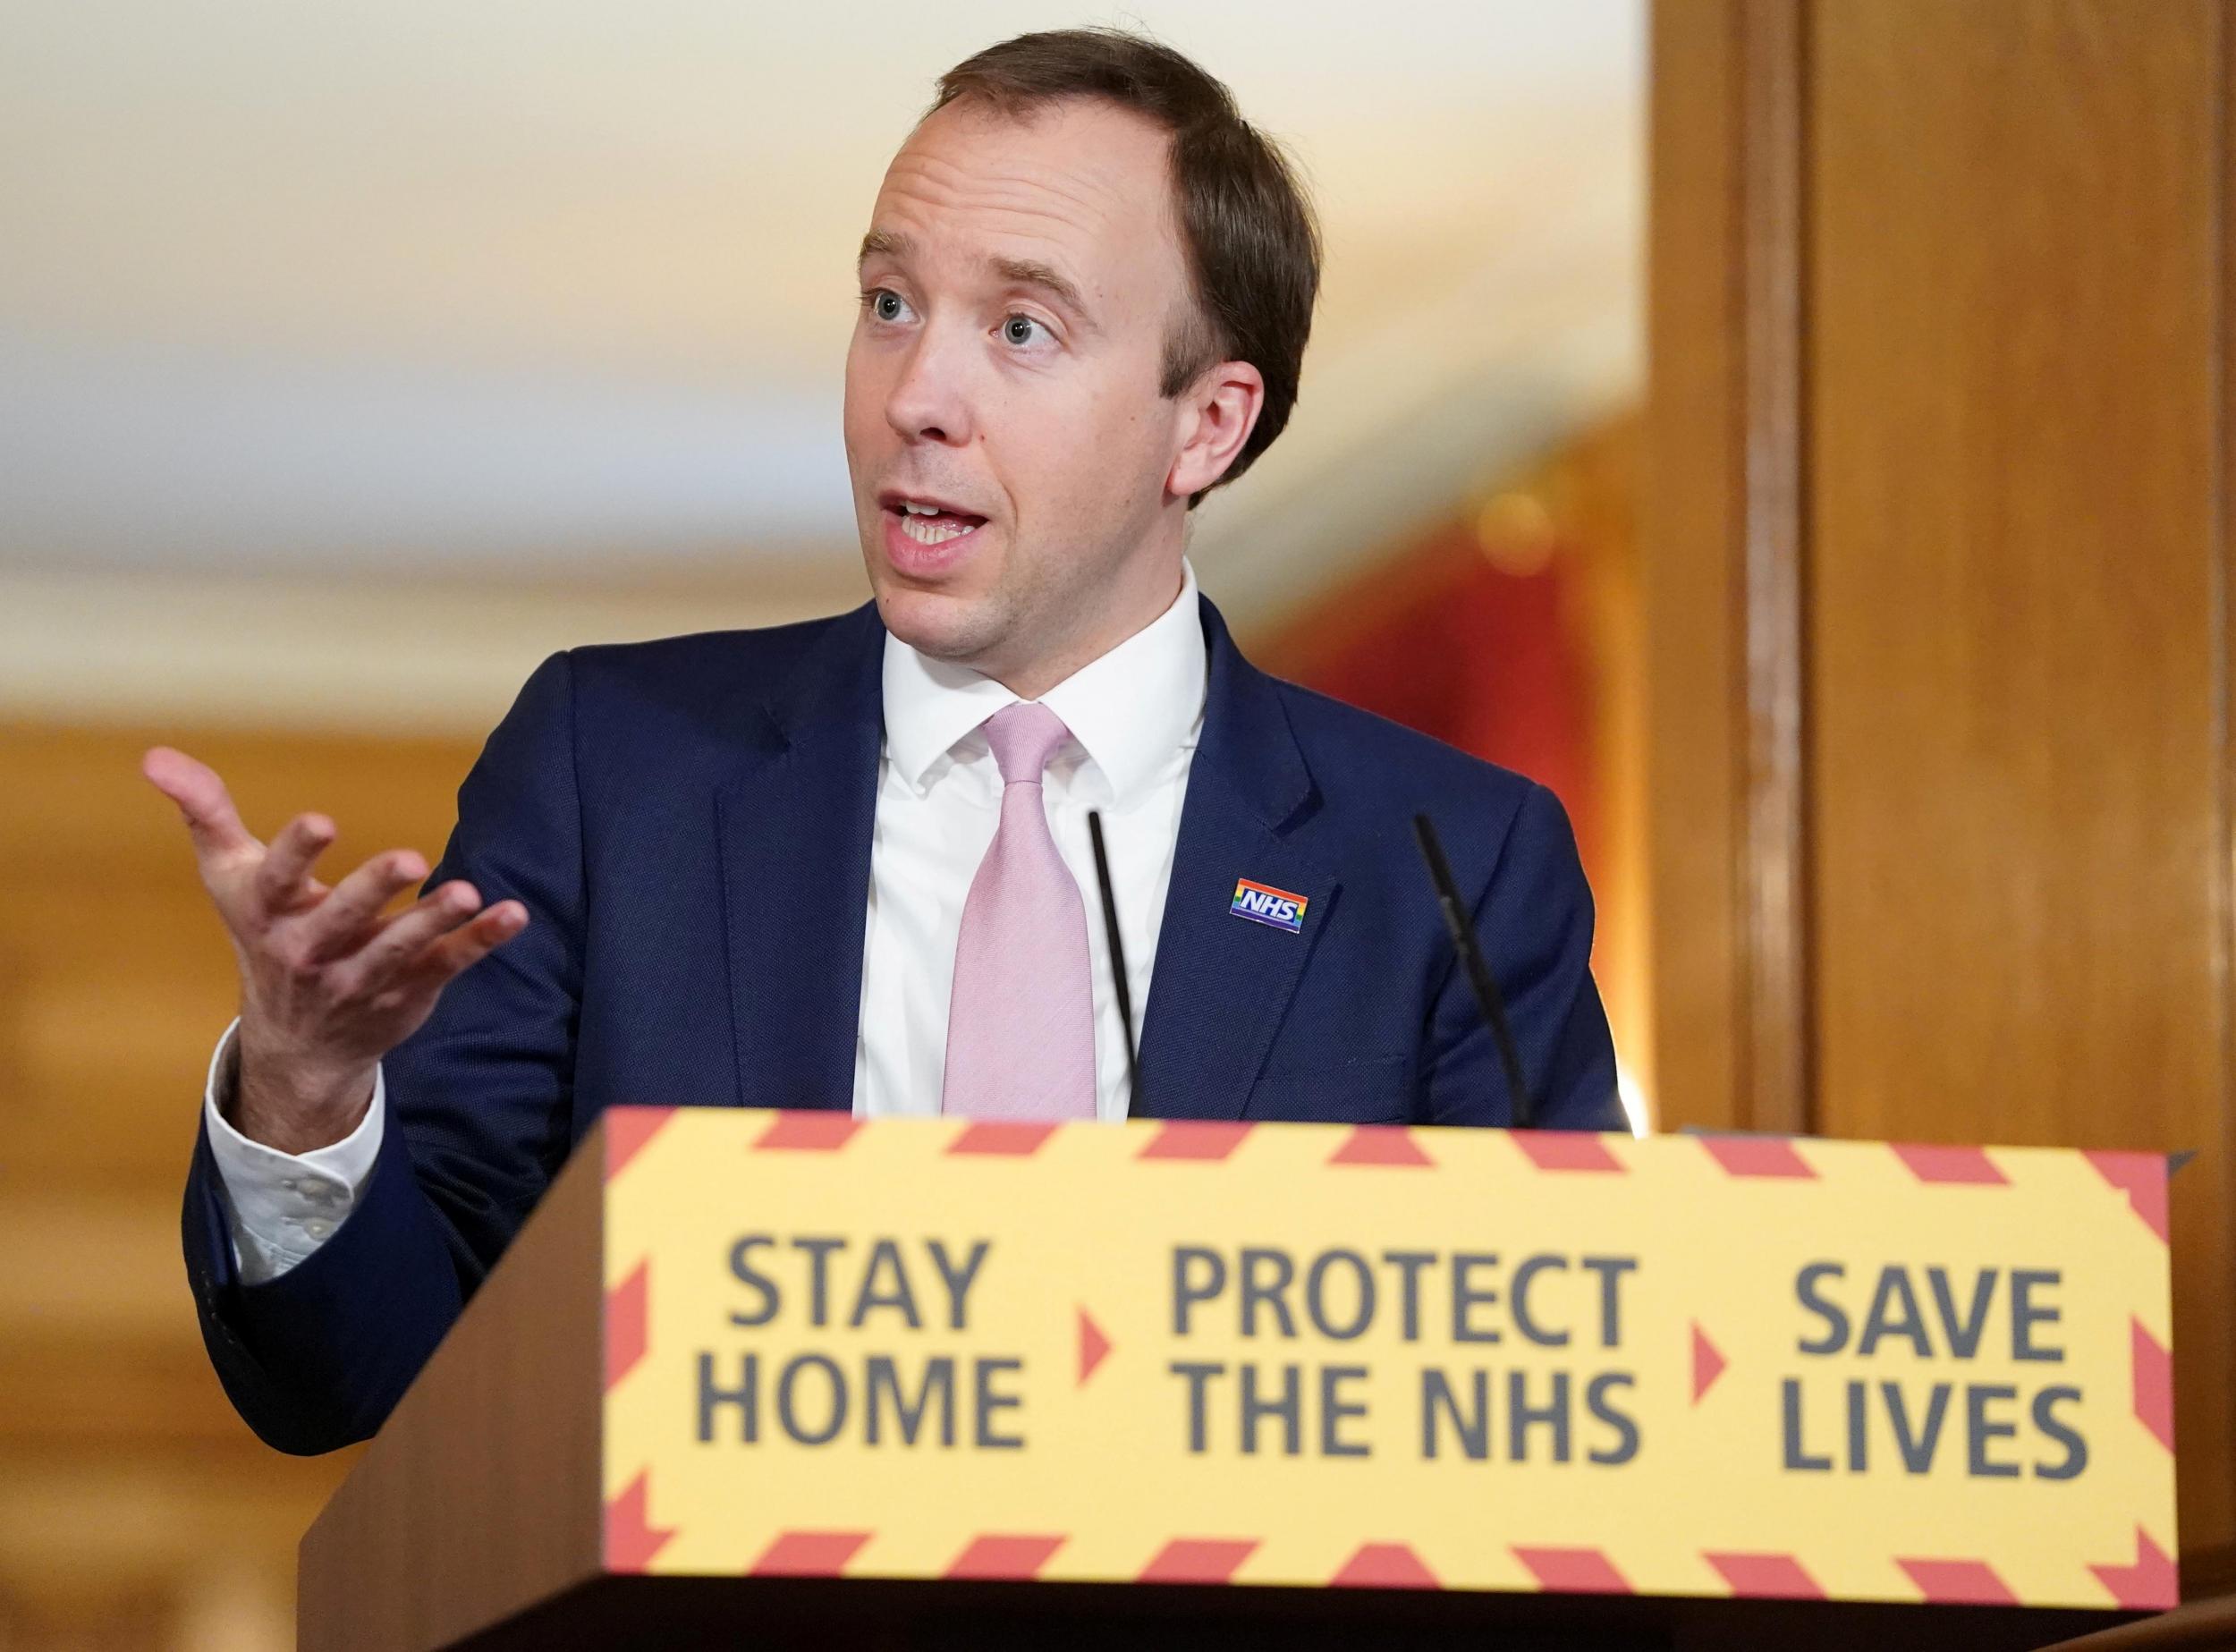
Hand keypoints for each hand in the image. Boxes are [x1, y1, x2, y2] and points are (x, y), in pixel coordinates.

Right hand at [142, 746, 527, 1153]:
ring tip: (466, 892)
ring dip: (433, 922)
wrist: (298, 1044)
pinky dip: (482, 942)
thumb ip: (205, 814)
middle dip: (371, 891)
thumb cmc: (265, 935)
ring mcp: (363, 978)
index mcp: (268, 916)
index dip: (296, 852)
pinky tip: (513, 914)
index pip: (277, 880)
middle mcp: (312, 952)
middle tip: (408, 857)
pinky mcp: (409, 992)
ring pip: (400, 950)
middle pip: (342, 919)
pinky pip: (449, 967)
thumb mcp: (230, 877)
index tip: (320, 821)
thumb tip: (154, 755)